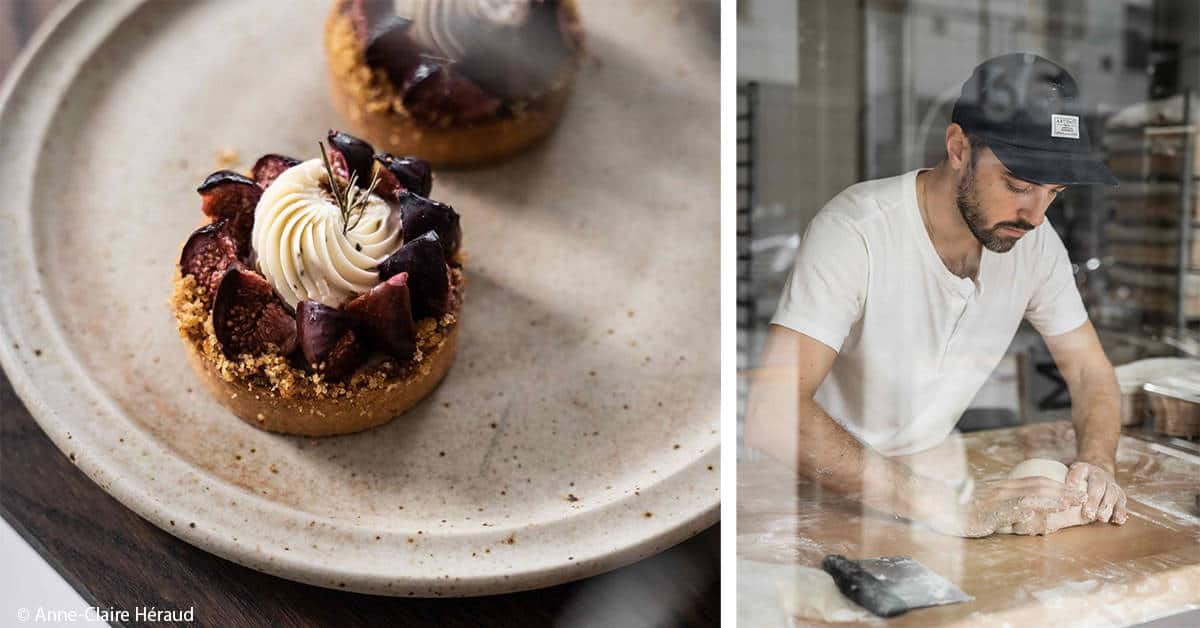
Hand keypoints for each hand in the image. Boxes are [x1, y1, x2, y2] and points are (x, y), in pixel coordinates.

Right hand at [924, 477, 1085, 537]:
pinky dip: (1028, 509)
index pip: (1035, 482)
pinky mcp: (988, 511)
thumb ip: (1001, 504)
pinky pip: (1011, 509)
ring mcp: (995, 499)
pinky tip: (1038, 512)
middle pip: (1038, 486)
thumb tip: (1023, 511)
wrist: (933, 504)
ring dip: (1053, 499)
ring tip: (1070, 503)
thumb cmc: (955, 506)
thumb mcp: (982, 502)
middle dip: (1063, 491)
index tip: (1074, 490)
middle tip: (1083, 496)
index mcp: (1002, 486)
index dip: (1057, 486)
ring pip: (1030, 495)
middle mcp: (1001, 489)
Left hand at [1066, 461, 1127, 524]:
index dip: (1075, 478)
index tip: (1070, 487)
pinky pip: (1122, 503)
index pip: (1079, 471)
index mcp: (1086, 468)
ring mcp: (1112, 485)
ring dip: (1107, 508)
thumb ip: (1067, 481)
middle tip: (1087, 513)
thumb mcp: (1071, 475)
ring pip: (1112, 495)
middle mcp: (1101, 475)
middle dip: (1093, 500)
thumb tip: (1063, 496)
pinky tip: (1118, 521)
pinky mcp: (1120, 495)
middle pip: (1098, 486)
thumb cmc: (1079, 479)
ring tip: (1101, 519)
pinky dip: (1120, 512)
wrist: (1099, 474)